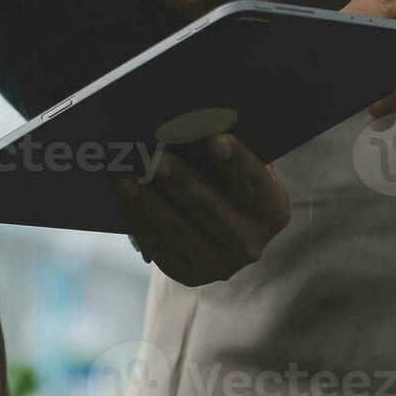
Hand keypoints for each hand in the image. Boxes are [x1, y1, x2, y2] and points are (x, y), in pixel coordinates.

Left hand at [112, 134, 290, 286]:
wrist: (224, 228)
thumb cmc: (228, 181)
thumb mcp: (241, 167)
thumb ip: (227, 149)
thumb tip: (193, 120)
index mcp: (272, 210)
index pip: (255, 183)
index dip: (237, 162)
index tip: (215, 139)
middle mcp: (251, 243)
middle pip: (210, 208)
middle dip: (180, 182)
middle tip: (155, 158)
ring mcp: (220, 264)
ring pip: (177, 230)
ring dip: (147, 201)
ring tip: (123, 176)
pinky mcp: (190, 274)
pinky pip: (159, 246)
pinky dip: (138, 219)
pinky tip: (123, 196)